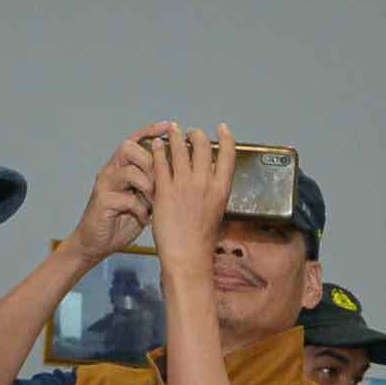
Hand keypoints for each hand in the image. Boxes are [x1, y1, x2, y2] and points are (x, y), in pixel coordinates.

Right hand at [72, 123, 170, 258]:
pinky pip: (127, 199)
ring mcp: (104, 185)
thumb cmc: (122, 220)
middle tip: (163, 181)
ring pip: (129, 172)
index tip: (168, 124)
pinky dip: (141, 210)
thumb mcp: (143, 198)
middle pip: (128, 148)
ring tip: (156, 203)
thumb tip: (181, 175)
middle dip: (151, 162)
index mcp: (120, 167)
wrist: (96, 243)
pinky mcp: (102, 202)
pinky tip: (145, 219)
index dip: (150, 130)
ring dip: (148, 187)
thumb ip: (154, 184)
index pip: (134, 140)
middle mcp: (110, 171)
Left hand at [149, 124, 236, 262]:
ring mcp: (183, 185)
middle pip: (202, 145)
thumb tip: (211, 180)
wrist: (187, 256)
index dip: (226, 137)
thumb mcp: (216, 212)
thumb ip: (214, 192)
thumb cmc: (202, 240)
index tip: (221, 128)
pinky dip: (159, 150)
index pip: (228, 154)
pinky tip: (157, 146)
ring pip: (179, 148)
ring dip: (175, 136)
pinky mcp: (164, 190)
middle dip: (196, 134)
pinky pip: (160, 161)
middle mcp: (204, 182)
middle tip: (189, 132)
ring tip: (171, 130)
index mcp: (221, 189)